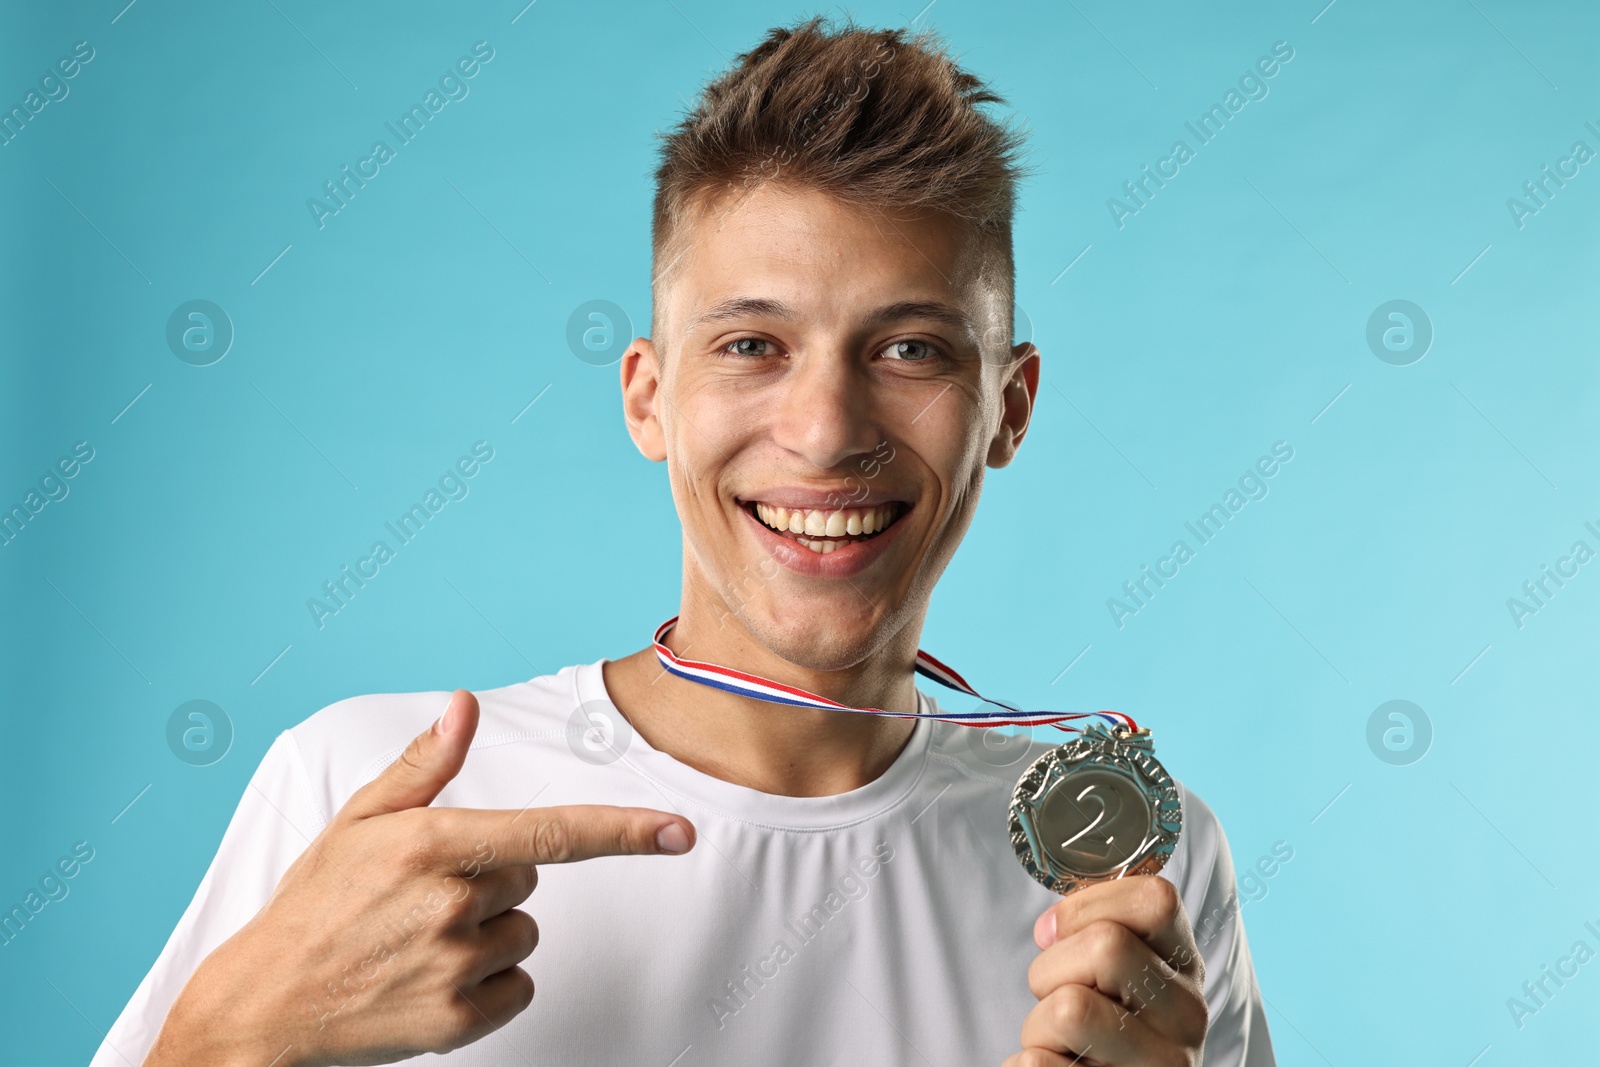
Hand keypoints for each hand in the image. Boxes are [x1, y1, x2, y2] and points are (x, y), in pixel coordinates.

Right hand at [145, 689, 696, 1066]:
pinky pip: (518, 987)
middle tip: (422, 898)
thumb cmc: (314, 905)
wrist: (263, 1004)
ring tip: (417, 941)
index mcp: (434, 845)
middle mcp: (452, 904)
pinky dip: (488, 985)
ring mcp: (456, 966)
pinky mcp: (457, 1020)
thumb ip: (426, 764)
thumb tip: (465, 706)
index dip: (624, 831)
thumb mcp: (360, 821)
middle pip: (531, 878)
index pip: (552, 833)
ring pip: (523, 933)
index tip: (680, 832)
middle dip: (493, 879)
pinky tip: (430, 979)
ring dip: (488, 933)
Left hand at [1002, 876, 1206, 1066]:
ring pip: (1070, 1009)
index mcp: (1185, 967)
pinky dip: (1027, 1062)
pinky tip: (1059, 1066)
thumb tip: (1050, 929)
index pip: (1156, 901)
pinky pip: (1039, 1063)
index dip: (1089, 905)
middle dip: (1051, 967)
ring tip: (1060, 1041)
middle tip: (1057, 997)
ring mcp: (1163, 1062)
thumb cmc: (1107, 1023)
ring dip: (1039, 1023)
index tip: (1059, 933)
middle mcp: (1187, 1015)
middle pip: (1105, 946)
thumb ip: (1098, 930)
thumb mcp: (1124, 972)